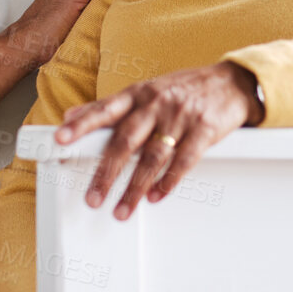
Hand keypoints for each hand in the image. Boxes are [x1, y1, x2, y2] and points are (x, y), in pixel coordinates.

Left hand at [56, 62, 260, 219]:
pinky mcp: (204, 130)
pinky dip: (169, 181)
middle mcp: (156, 104)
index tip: (60, 139)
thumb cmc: (183, 89)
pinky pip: (184, 160)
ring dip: (135, 187)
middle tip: (93, 198)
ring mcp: (180, 117)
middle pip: (126, 140)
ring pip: (153, 156)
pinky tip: (155, 196)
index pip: (104, 109)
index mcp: (138, 94)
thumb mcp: (144, 90)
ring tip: (121, 209)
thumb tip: (71, 115)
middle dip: (107, 172)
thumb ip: (109, 106)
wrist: (232, 82)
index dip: (81, 124)